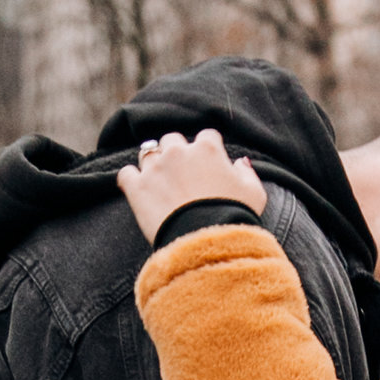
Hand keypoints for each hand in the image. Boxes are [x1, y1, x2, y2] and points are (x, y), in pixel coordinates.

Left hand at [119, 126, 267, 244]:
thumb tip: (240, 162)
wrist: (207, 243)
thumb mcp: (254, 194)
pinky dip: (130, 180)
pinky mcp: (137, 187)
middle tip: (181, 174)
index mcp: (207, 149)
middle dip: (176, 153)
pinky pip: (125, 174)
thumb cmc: (234, 218)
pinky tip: (137, 190)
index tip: (208, 165)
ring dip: (152, 165)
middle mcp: (178, 152)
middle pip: (172, 140)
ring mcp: (154, 168)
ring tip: (159, 183)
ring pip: (147, 154)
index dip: (207, 150)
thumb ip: (247, 173)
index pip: (206, 137)